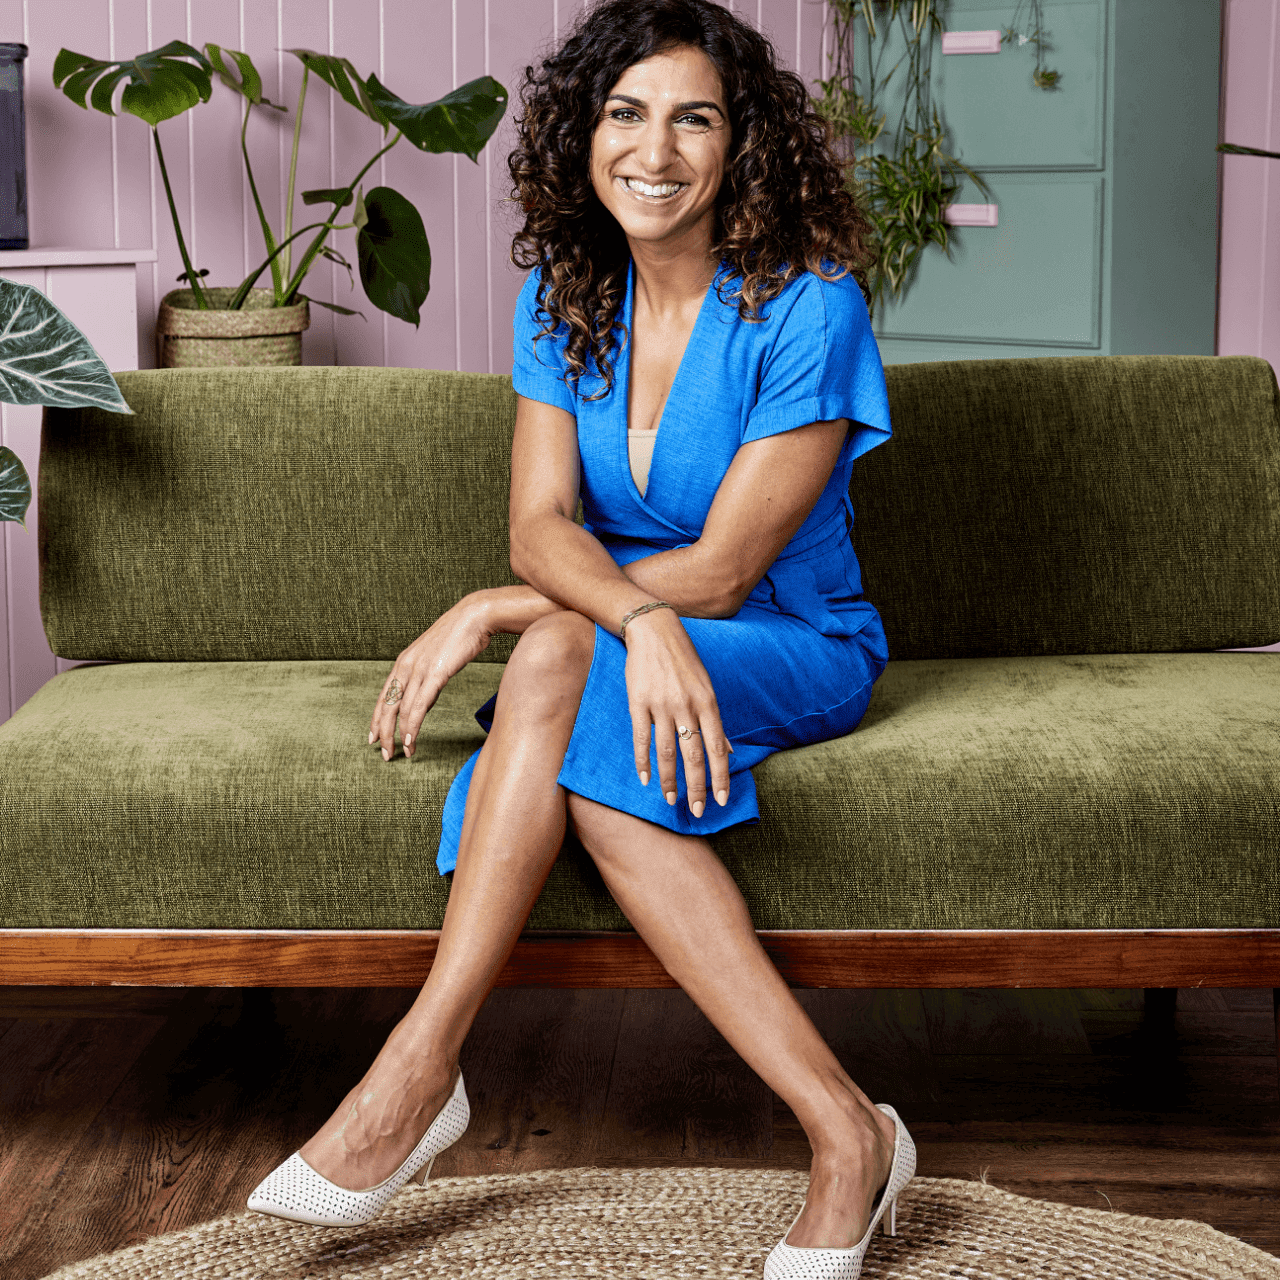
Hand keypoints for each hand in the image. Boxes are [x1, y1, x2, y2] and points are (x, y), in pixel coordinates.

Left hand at [370, 592, 497, 760]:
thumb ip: (426, 678)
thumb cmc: (458, 636)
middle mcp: (406, 666)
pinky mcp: (435, 674)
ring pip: (401, 710)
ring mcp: (419, 670)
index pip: (383, 697)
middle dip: (383, 733)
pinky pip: (419, 706)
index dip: (376, 719)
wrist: (474, 617)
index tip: (373, 738)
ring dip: (398, 735)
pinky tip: (411, 739)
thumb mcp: (435, 657)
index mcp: (403, 662)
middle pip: (387, 707)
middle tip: (384, 754)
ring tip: (401, 752)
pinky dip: (413, 726)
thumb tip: (423, 701)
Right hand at [623, 608, 731, 816]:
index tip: (721, 800)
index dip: (720, 776)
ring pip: (666, 752)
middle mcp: (687, 706)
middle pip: (693, 755)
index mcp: (708, 703)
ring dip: (670, 780)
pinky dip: (643, 761)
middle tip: (697, 810)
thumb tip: (730, 751)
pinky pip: (641, 738)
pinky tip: (645, 779)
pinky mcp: (638, 703)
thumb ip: (716, 722)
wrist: (654, 631)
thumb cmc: (684, 661)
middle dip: (697, 787)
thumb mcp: (707, 688)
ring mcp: (661, 705)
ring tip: (672, 800)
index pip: (717, 748)